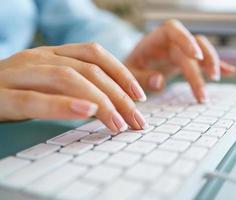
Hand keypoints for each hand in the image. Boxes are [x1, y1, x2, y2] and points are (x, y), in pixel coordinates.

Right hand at [0, 43, 147, 132]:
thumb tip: (121, 100)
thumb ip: (83, 88)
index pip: (95, 54)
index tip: (141, 96)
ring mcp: (19, 73)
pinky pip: (34, 99)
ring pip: (66, 78)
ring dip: (99, 101)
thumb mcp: (54, 83)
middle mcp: (38, 57)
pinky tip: (85, 113)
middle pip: (88, 69)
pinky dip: (62, 105)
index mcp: (53, 53)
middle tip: (136, 120)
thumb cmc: (20, 90)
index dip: (122, 73)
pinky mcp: (0, 95)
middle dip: (118, 95)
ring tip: (118, 123)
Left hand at [125, 19, 235, 102]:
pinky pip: (204, 61)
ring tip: (216, 79)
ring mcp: (180, 51)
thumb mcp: (129, 75)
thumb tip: (159, 81)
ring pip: (202, 49)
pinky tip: (230, 71)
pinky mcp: (186, 61)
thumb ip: (141, 78)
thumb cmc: (127, 72)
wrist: (128, 73)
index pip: (173, 30)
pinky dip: (217, 65)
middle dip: (200, 68)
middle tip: (203, 93)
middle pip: (192, 47)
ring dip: (212, 63)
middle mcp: (170, 43)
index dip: (186, 40)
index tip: (197, 57)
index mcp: (154, 40)